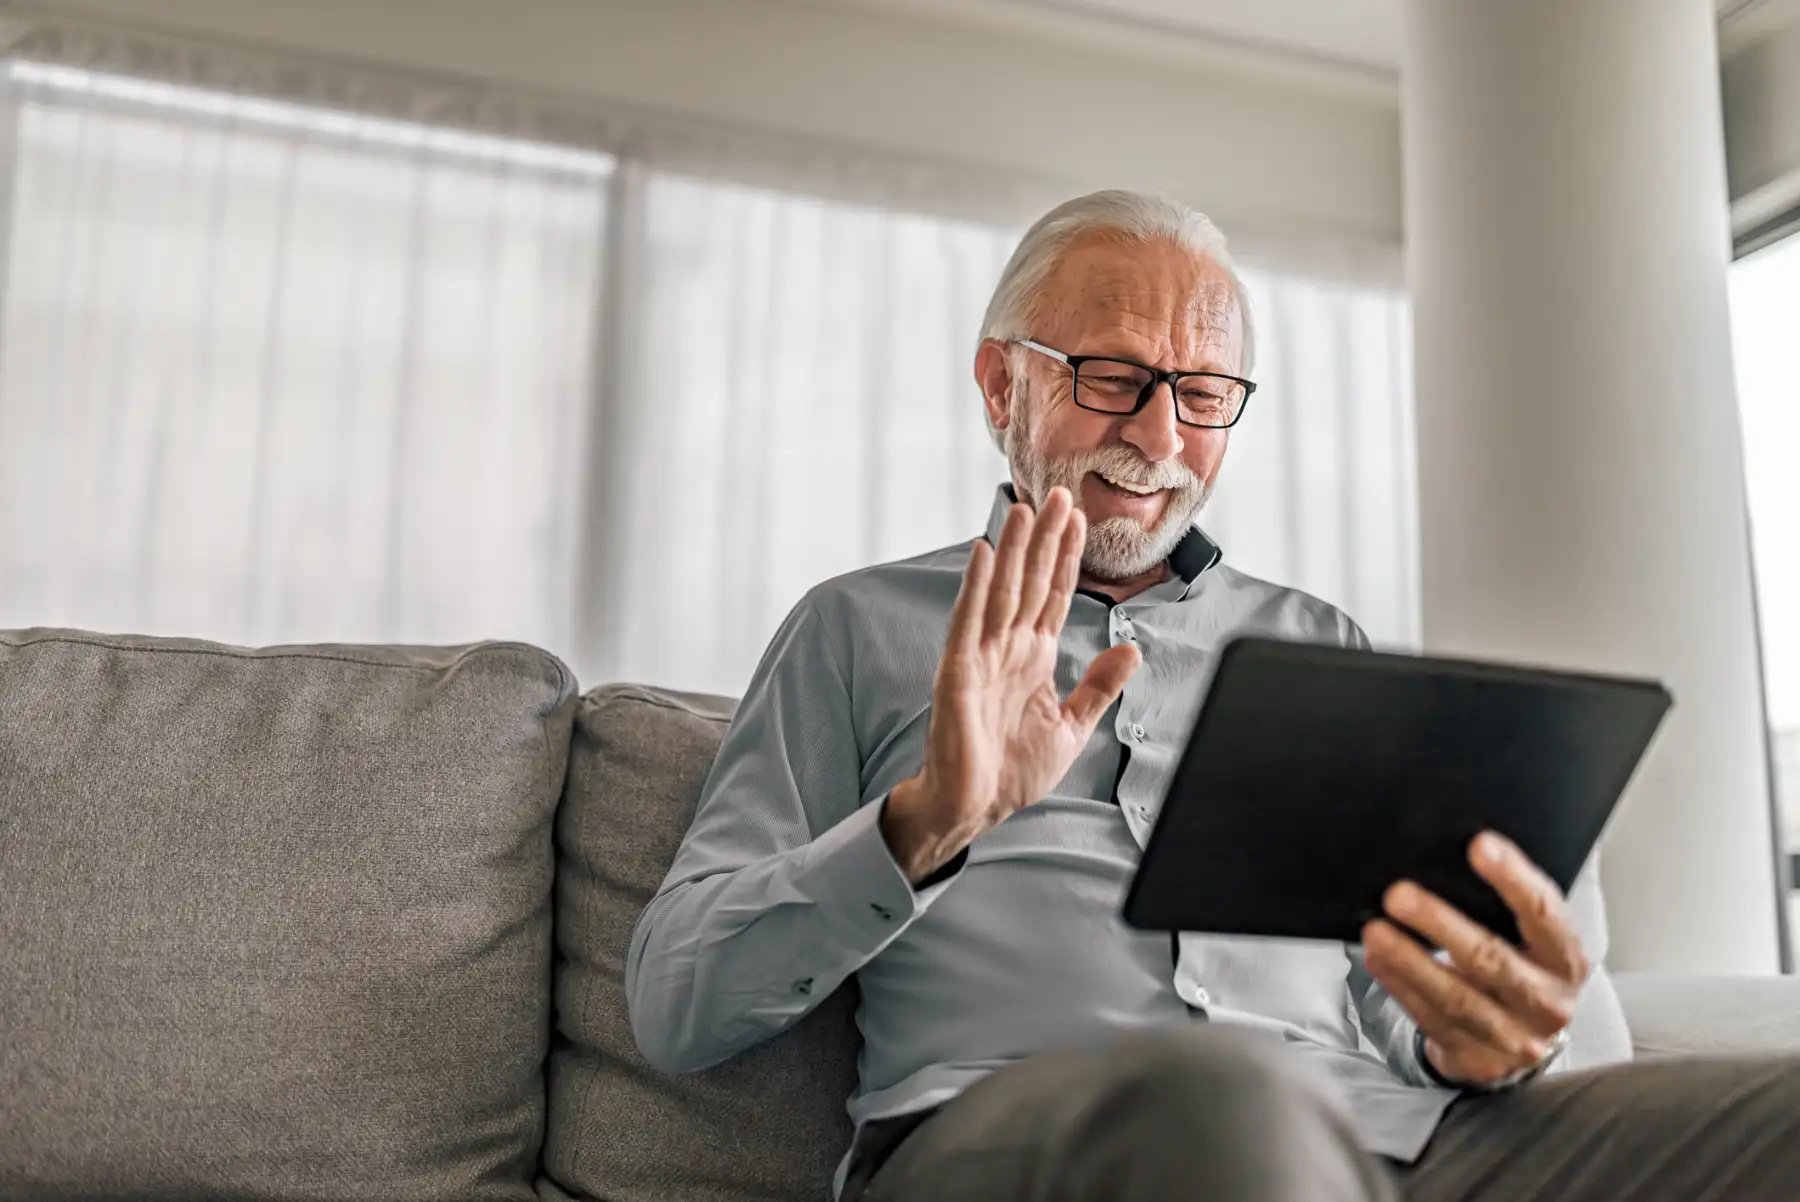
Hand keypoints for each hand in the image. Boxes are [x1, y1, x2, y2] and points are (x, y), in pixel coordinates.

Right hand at [881, 487, 1141, 881]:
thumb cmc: (1011, 771)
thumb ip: (1099, 686)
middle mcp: (1008, 647)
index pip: (1055, 594)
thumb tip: (1131, 649)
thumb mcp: (1071, 726)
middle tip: (1062, 493)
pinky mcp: (958, 670)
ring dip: (1016, 548)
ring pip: (1004, 590)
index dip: (1068, 556)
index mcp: (1035, 657)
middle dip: (1047, 538)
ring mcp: (982, 655)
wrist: (974, 808)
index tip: (1081, 517)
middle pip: (1031, 581)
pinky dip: (977, 585)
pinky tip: (986, 552)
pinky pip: (969, 619)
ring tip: (1027, 507)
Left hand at [1362, 832, 1589, 1087]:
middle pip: (1491, 958)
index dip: (1513, 878)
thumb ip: (1504, 906)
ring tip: (1376, 931)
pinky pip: (1432, 1020)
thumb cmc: (1519, 968)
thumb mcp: (1527, 939)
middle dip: (1441, 923)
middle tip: (1398, 894)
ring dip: (1410, 961)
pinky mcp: (1479, 1060)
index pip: (1543, 912)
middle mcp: (1548, 1000)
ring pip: (1456, 997)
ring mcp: (1515, 1037)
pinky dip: (1401, 987)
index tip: (1479, 845)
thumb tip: (1452, 852)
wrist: (1524, 1041)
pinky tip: (1378, 960)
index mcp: (1565, 957)